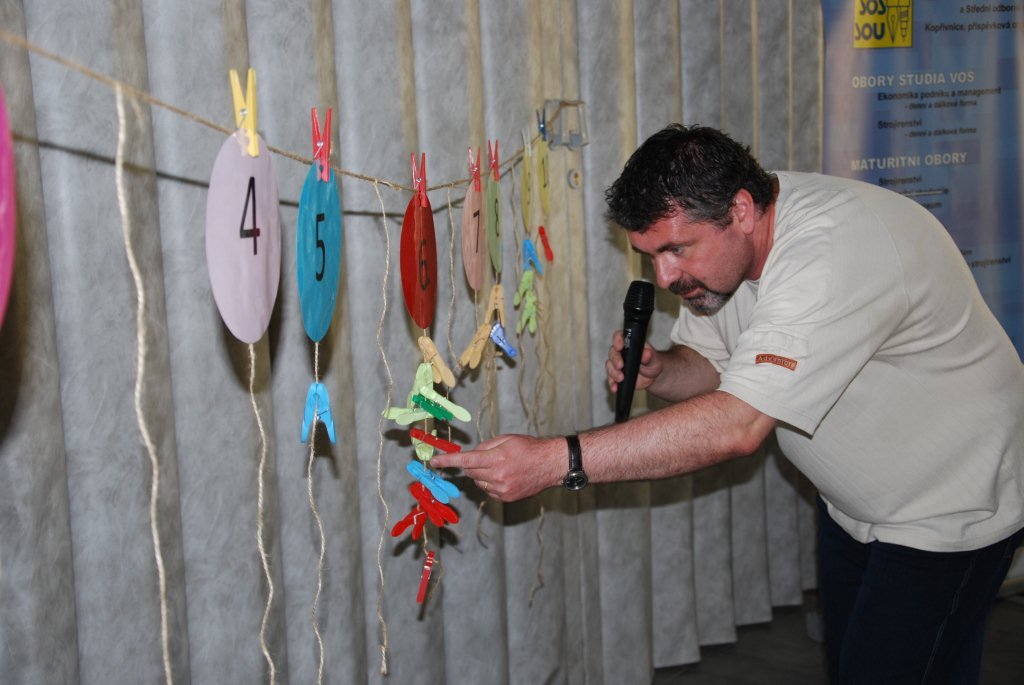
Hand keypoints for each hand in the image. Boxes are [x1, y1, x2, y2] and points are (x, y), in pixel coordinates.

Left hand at [431, 434, 563, 501]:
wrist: (551, 465)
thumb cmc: (529, 448)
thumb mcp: (506, 439)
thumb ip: (485, 446)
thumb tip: (470, 454)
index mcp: (497, 458)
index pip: (465, 461)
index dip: (448, 461)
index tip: (434, 461)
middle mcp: (497, 476)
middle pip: (470, 472)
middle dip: (471, 465)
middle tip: (484, 458)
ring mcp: (502, 489)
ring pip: (478, 482)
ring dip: (481, 474)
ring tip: (500, 466)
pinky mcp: (506, 498)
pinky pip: (488, 490)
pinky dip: (490, 483)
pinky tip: (505, 476)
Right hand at [605, 329, 661, 392]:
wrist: (653, 377)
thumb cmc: (653, 362)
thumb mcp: (654, 358)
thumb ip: (650, 355)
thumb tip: (646, 353)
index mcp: (629, 343)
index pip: (619, 336)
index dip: (617, 340)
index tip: (619, 347)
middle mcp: (621, 352)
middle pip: (612, 352)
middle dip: (615, 360)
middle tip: (620, 366)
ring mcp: (617, 364)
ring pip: (609, 366)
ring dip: (613, 373)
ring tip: (620, 378)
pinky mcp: (616, 376)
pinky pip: (610, 379)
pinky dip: (612, 384)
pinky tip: (615, 387)